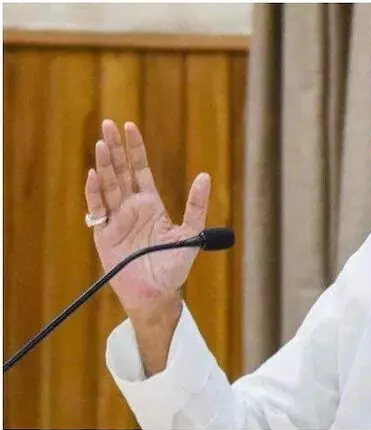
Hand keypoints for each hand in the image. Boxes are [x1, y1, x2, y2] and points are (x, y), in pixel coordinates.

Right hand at [84, 119, 210, 316]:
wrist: (157, 293)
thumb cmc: (174, 266)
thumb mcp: (191, 233)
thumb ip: (197, 205)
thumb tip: (205, 176)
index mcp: (150, 204)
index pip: (139, 169)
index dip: (135, 148)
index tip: (129, 126)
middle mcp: (130, 208)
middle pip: (120, 172)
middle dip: (115, 148)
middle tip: (108, 124)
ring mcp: (115, 220)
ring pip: (108, 186)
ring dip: (104, 165)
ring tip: (102, 144)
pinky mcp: (103, 235)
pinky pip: (98, 210)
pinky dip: (95, 193)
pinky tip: (95, 174)